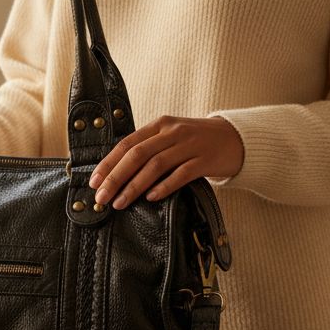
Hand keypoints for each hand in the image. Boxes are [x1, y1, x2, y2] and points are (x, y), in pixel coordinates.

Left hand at [88, 115, 243, 209]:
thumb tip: (116, 174)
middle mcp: (172, 132)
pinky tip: (151, 198)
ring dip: (134, 186)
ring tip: (120, 203)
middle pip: (137, 155)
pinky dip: (164, 186)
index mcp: (159, 125)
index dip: (108, 163)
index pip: (127, 144)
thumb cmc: (197, 141)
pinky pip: (181, 174)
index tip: (93, 182)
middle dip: (115, 178)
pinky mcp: (205, 160)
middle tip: (101, 198)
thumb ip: (148, 149)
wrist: (236, 138)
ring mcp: (190, 145)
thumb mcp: (170, 137)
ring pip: (156, 165)